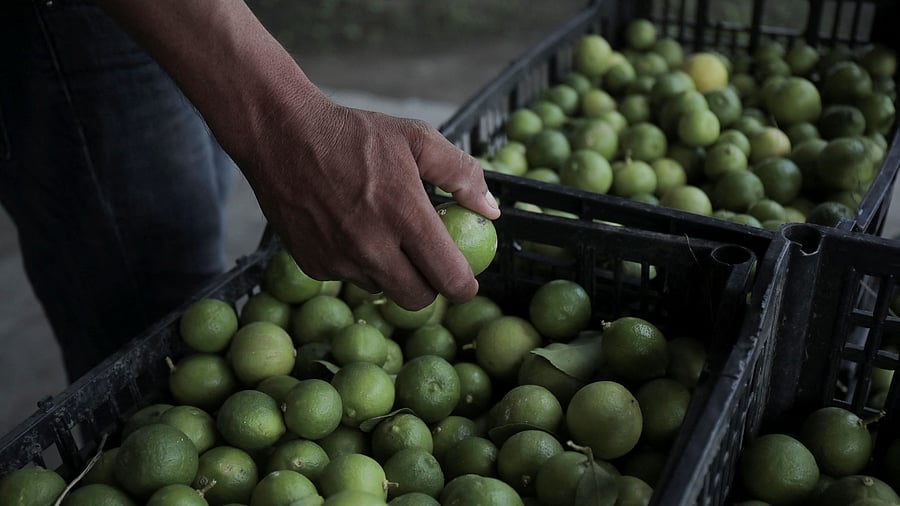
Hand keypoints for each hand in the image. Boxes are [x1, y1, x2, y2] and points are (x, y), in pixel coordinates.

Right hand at [93, 0, 499, 308]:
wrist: (281, 135)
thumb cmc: (354, 134)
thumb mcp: (416, 138)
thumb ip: (461, 173)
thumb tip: (491, 211)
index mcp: (404, 214)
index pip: (448, 278)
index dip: (464, 287)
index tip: (466, 281)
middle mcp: (371, 246)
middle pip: (417, 300)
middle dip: (430, 288)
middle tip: (430, 266)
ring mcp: (339, 260)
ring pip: (382, 290)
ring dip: (392, 274)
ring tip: (385, 235)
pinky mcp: (313, 266)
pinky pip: (350, 279)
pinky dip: (359, 265)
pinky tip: (352, 231)